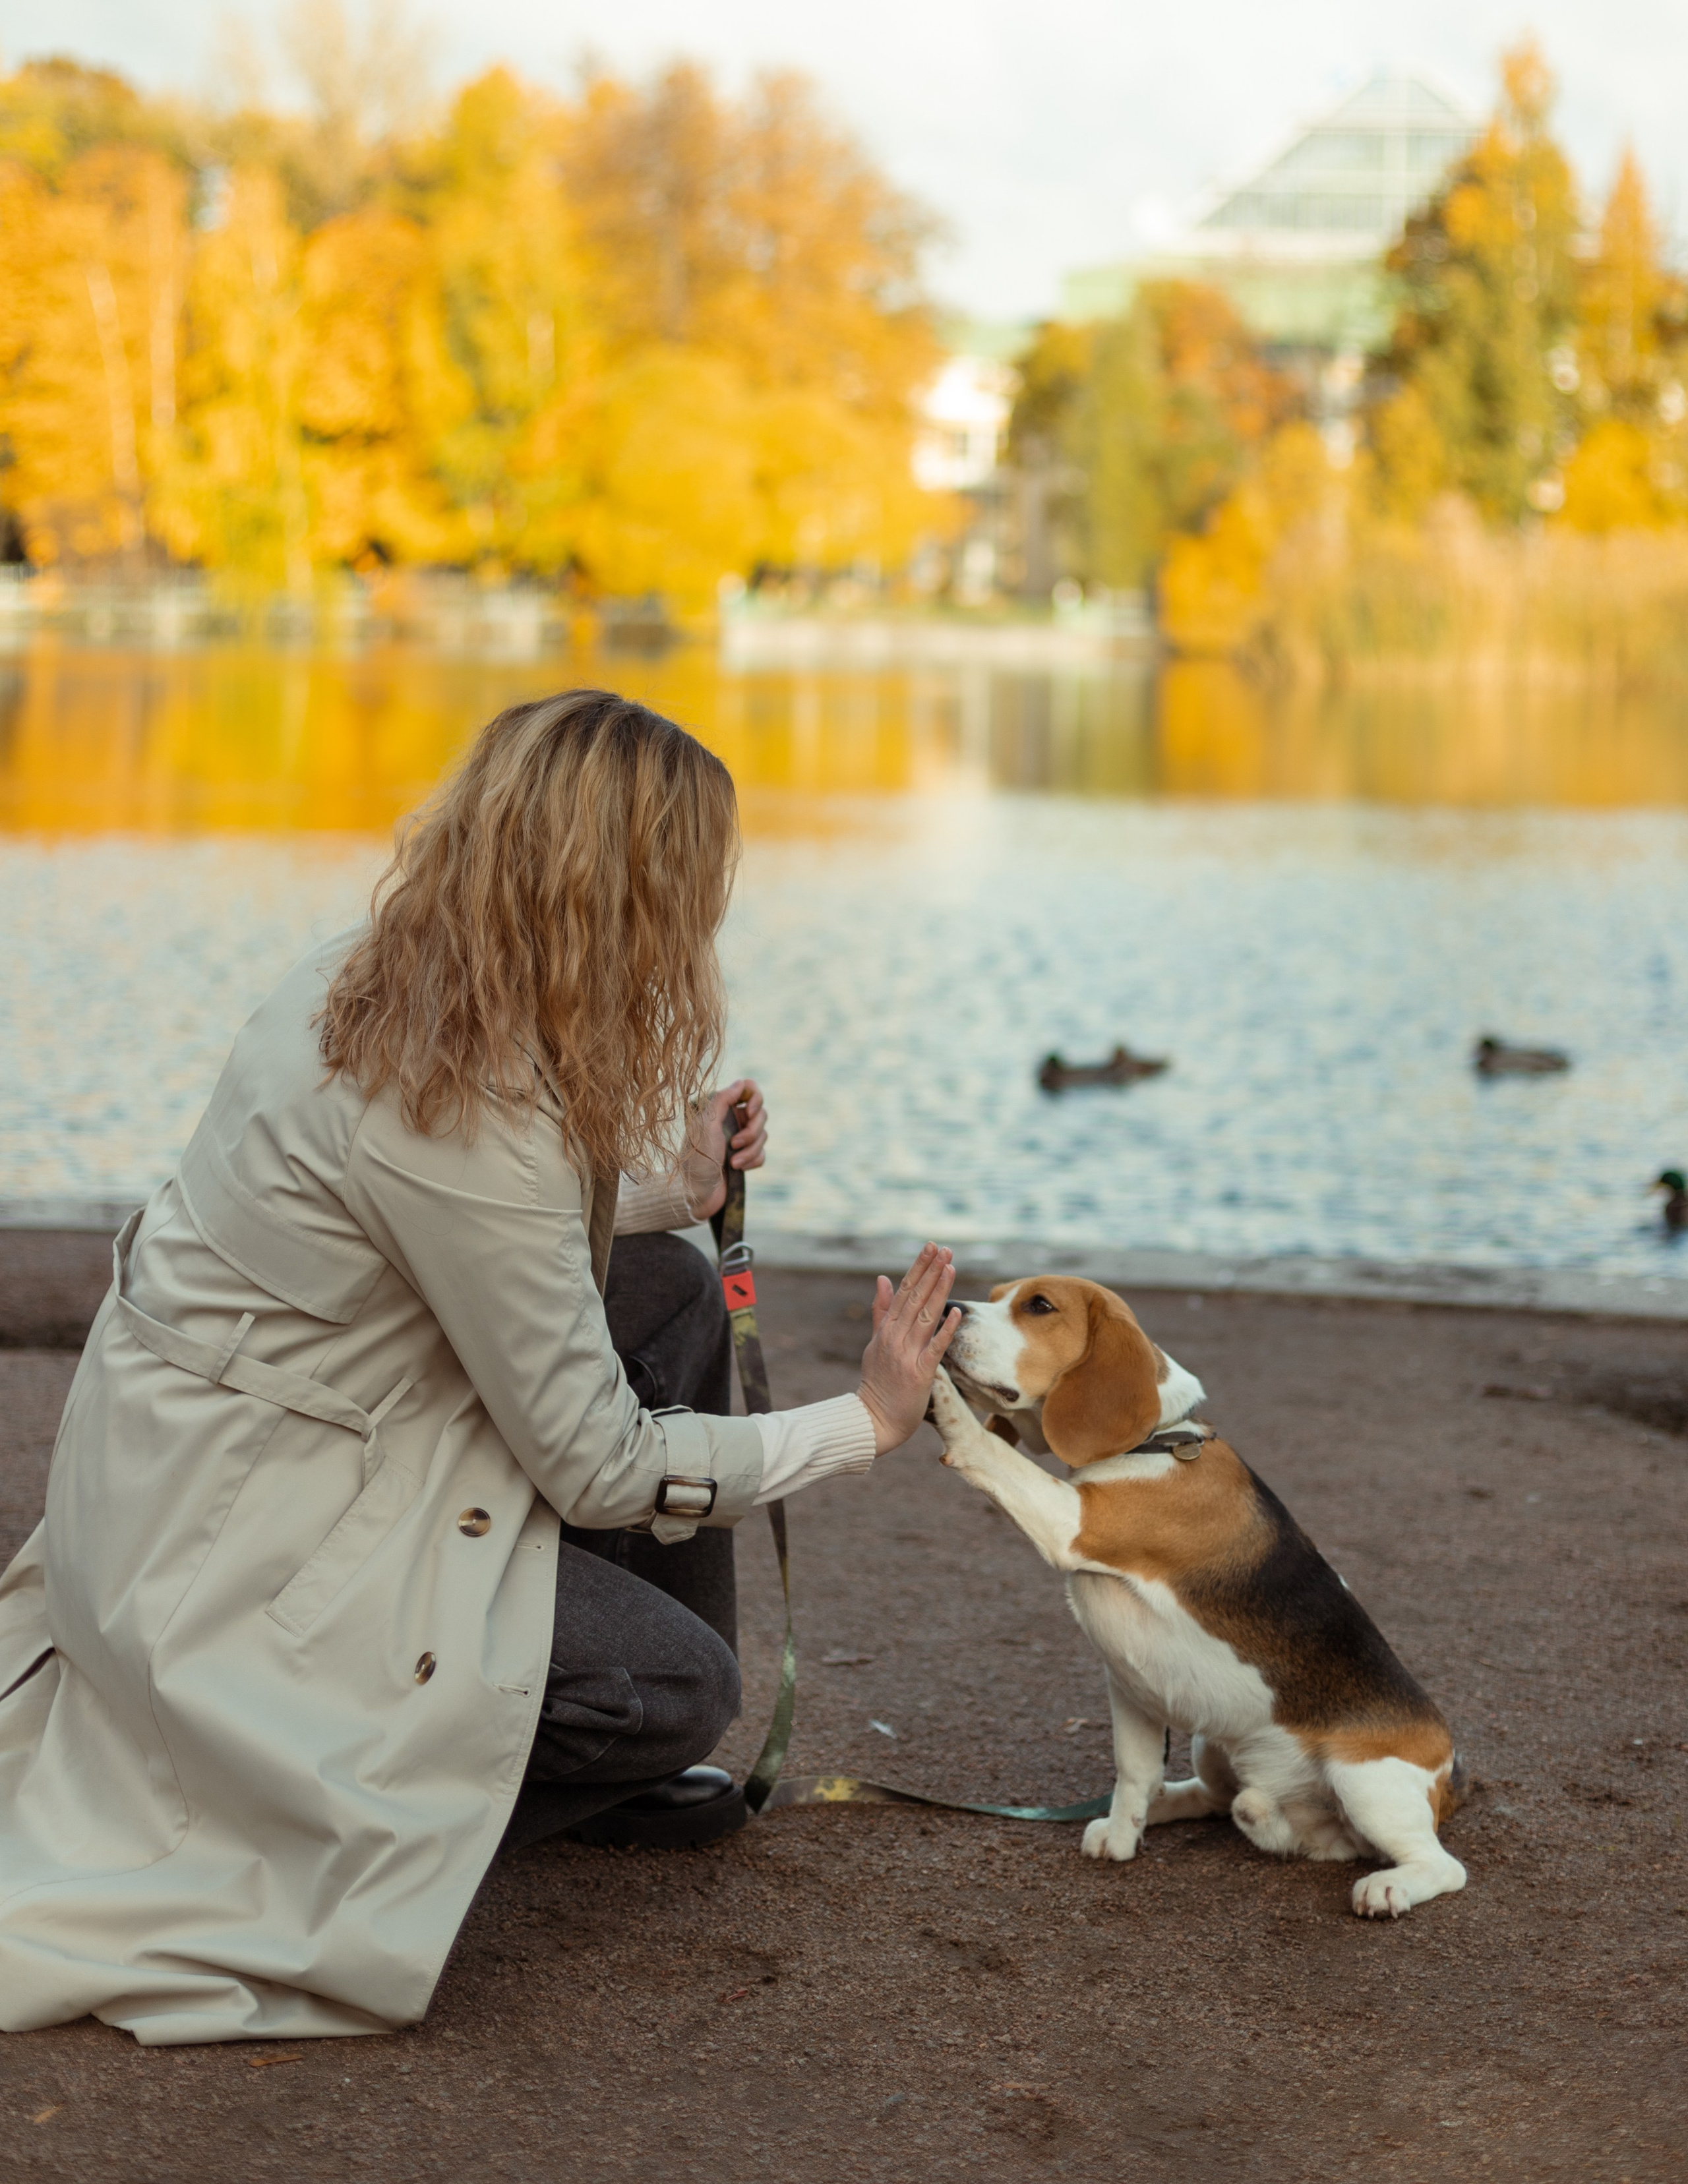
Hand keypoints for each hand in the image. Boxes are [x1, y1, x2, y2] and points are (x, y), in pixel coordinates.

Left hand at [686, 1079, 766, 1217]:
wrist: (698, 1193)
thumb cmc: (696, 1158)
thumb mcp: (706, 1125)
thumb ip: (722, 1100)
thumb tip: (741, 1082)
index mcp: (720, 1109)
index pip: (748, 1090)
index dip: (755, 1098)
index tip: (749, 1112)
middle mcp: (731, 1121)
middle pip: (760, 1114)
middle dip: (752, 1131)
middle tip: (734, 1143)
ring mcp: (740, 1140)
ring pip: (763, 1135)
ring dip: (750, 1150)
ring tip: (733, 1163)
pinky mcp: (746, 1158)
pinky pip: (762, 1153)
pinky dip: (752, 1161)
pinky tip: (737, 1169)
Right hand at [855, 1243, 960, 1456]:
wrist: (874, 1420)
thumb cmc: (878, 1382)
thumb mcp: (875, 1342)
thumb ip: (881, 1311)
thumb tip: (882, 1278)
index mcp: (886, 1329)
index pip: (904, 1291)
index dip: (918, 1268)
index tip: (931, 1248)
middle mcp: (895, 1337)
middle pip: (915, 1298)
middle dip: (930, 1271)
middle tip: (944, 1249)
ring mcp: (906, 1354)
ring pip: (925, 1316)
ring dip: (939, 1290)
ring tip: (950, 1267)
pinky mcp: (919, 1373)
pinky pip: (934, 1347)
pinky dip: (945, 1329)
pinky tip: (957, 1311)